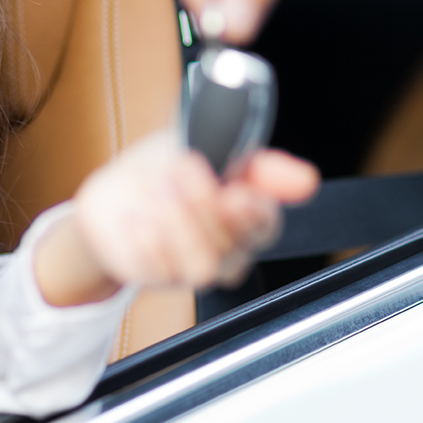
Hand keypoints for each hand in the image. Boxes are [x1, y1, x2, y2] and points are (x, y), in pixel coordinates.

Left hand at [33, 133, 318, 305]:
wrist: (115, 192)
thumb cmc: (167, 168)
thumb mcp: (208, 145)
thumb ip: (257, 164)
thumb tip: (306, 180)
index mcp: (247, 216)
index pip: (266, 226)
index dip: (254, 214)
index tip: (235, 192)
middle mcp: (225, 249)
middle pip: (232, 247)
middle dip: (204, 205)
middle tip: (182, 168)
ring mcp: (190, 268)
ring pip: (201, 267)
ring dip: (177, 225)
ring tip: (158, 191)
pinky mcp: (154, 276)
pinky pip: (156, 270)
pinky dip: (144, 237)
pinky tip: (134, 216)